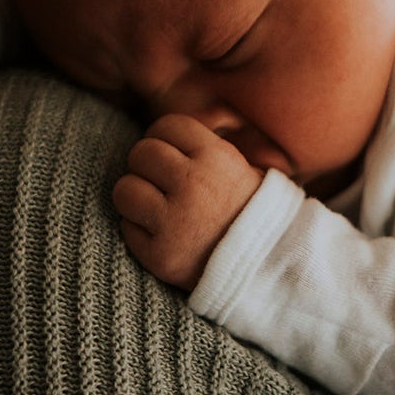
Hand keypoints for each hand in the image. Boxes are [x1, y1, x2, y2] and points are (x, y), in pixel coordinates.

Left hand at [113, 114, 263, 289]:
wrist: (269, 267)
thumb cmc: (253, 214)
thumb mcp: (244, 168)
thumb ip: (207, 149)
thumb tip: (170, 133)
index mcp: (216, 157)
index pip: (167, 126)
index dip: (164, 138)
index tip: (170, 154)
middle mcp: (193, 184)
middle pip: (141, 153)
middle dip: (147, 165)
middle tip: (160, 182)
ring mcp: (175, 221)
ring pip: (124, 189)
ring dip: (135, 196)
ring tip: (155, 207)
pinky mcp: (160, 255)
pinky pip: (127, 228)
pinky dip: (138, 231)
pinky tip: (161, 234)